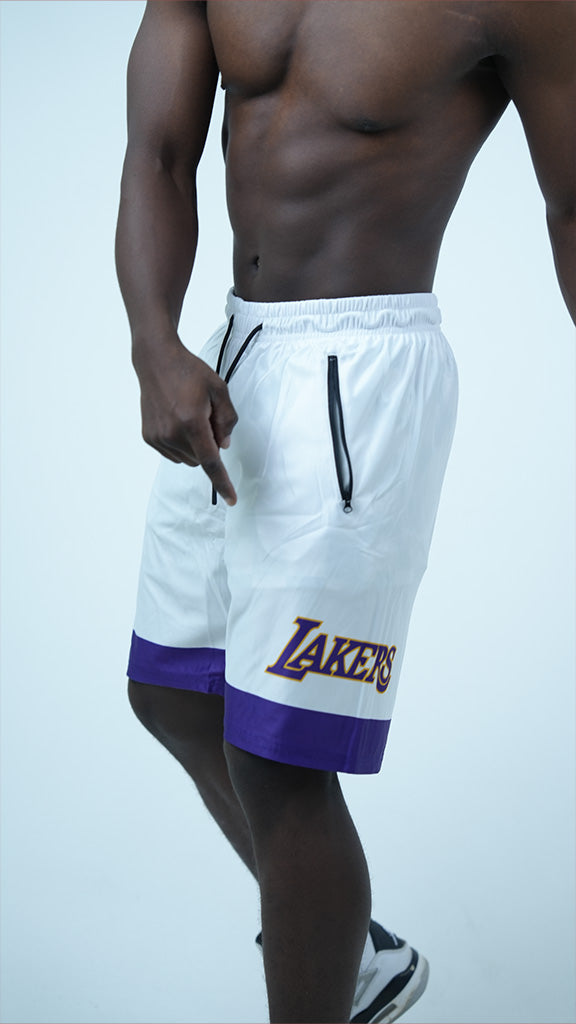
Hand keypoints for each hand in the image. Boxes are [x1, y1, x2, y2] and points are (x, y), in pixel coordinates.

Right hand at [133, 336, 237, 504]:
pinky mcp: (149, 437)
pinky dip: (181, 443)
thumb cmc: (189, 372)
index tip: (231, 499)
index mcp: (192, 422)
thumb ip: (227, 420)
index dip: (222, 483)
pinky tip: (177, 419)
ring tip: (188, 415)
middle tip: (205, 417)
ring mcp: (158, 437)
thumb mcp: (219, 390)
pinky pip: (173, 453)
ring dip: (194, 445)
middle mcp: (172, 433)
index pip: (211, 462)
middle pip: (201, 459)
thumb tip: (223, 446)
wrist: (156, 360)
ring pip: (188, 459)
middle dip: (208, 445)